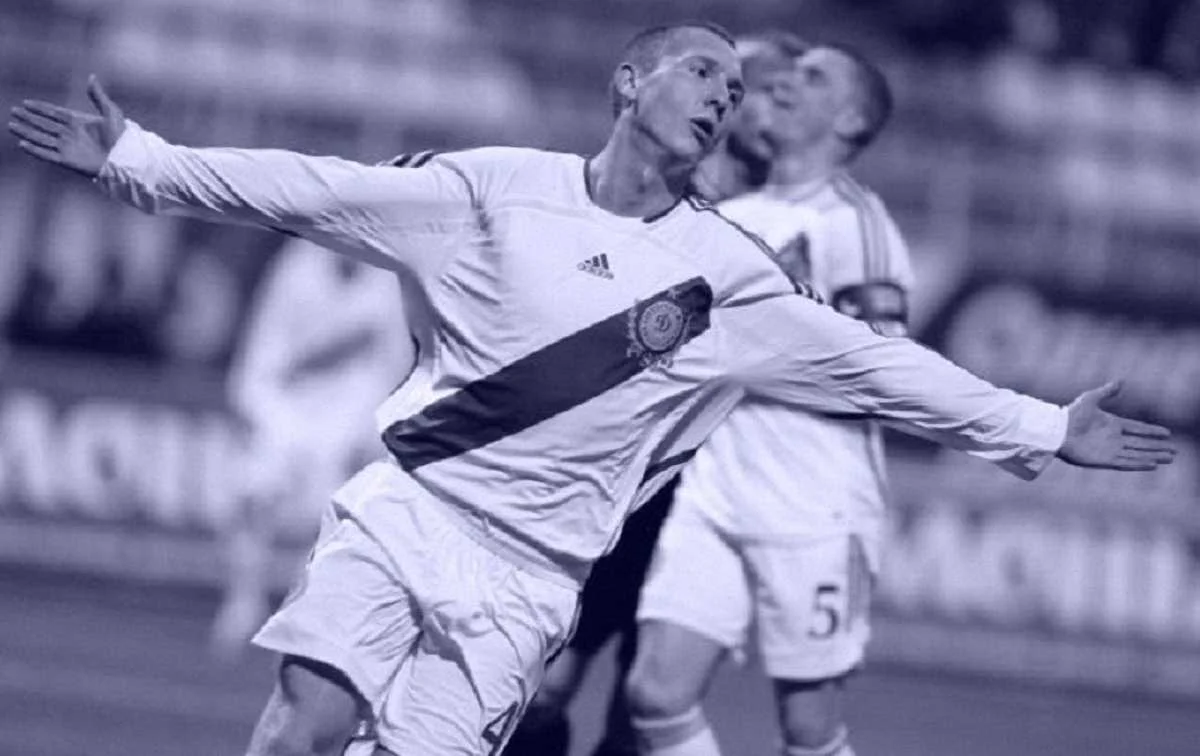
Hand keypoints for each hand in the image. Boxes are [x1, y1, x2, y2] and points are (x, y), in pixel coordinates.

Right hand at [8, 75, 125, 178]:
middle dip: (28, 118)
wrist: (126, 158)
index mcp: (78, 122)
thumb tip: (91, 77)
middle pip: (44, 124)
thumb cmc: (122, 136)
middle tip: (13, 111)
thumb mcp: (111, 112)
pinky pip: (47, 154)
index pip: (54, 113)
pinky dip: (34, 149)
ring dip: (26, 132)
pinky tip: (22, 143)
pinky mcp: (67, 160)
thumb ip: (98, 96)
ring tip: (11, 125)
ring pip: (41, 137)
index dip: (40, 108)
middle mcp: (70, 134)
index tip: (26, 103)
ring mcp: (67, 147)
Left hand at [1058, 382, 1174, 470]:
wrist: (1055, 431)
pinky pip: (1126, 463)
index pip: (1138, 428)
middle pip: (1141, 443)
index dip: (1152, 431)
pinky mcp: (1104, 460)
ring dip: (1153, 456)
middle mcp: (1113, 438)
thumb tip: (1122, 381)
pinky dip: (1140, 464)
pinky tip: (1153, 464)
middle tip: (1174, 451)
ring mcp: (1110, 450)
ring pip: (1137, 454)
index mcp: (1112, 424)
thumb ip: (1107, 391)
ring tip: (1169, 458)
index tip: (1167, 433)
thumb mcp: (1090, 399)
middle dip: (1157, 447)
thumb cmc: (1070, 414)